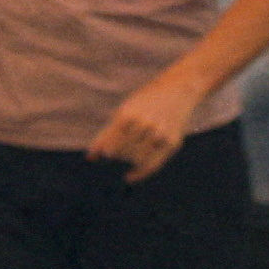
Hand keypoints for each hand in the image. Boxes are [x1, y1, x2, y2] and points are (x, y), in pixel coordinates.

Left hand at [88, 69, 209, 179]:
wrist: (177, 91)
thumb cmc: (143, 103)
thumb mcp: (124, 112)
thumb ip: (107, 134)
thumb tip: (90, 158)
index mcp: (129, 115)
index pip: (111, 142)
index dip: (106, 150)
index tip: (106, 153)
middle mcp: (145, 125)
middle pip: (123, 152)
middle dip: (118, 153)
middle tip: (117, 150)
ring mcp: (160, 135)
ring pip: (137, 159)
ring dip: (129, 159)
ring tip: (128, 152)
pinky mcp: (172, 143)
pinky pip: (153, 165)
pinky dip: (139, 174)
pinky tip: (129, 177)